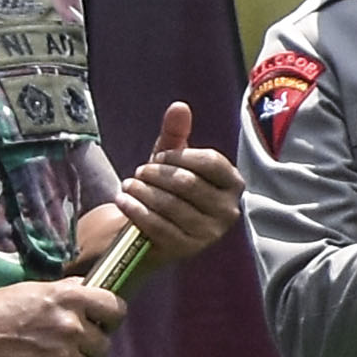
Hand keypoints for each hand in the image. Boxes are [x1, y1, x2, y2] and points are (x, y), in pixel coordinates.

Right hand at [0, 277, 131, 356]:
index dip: (111, 317)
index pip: (116, 308)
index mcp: (69, 298)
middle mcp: (71, 326)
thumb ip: (64, 291)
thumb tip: (86, 288)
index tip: (103, 322)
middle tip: (70, 345)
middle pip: (103, 344)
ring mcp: (62, 356)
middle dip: (89, 346)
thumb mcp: (31, 290)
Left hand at [104, 105, 242, 263]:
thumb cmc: (167, 190)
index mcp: (233, 184)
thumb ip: (176, 133)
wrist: (152, 233)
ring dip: (143, 192)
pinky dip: (136, 210)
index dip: (180, 157)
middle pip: (189, 183)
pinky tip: (123, 200)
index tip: (159, 157)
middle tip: (139, 172)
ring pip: (171, 204)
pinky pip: (158, 226)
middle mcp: (228, 210)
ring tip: (128, 185)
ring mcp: (209, 233)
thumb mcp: (171, 161)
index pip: (211, 163)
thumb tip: (179, 106)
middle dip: (157, 175)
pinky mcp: (187, 250)